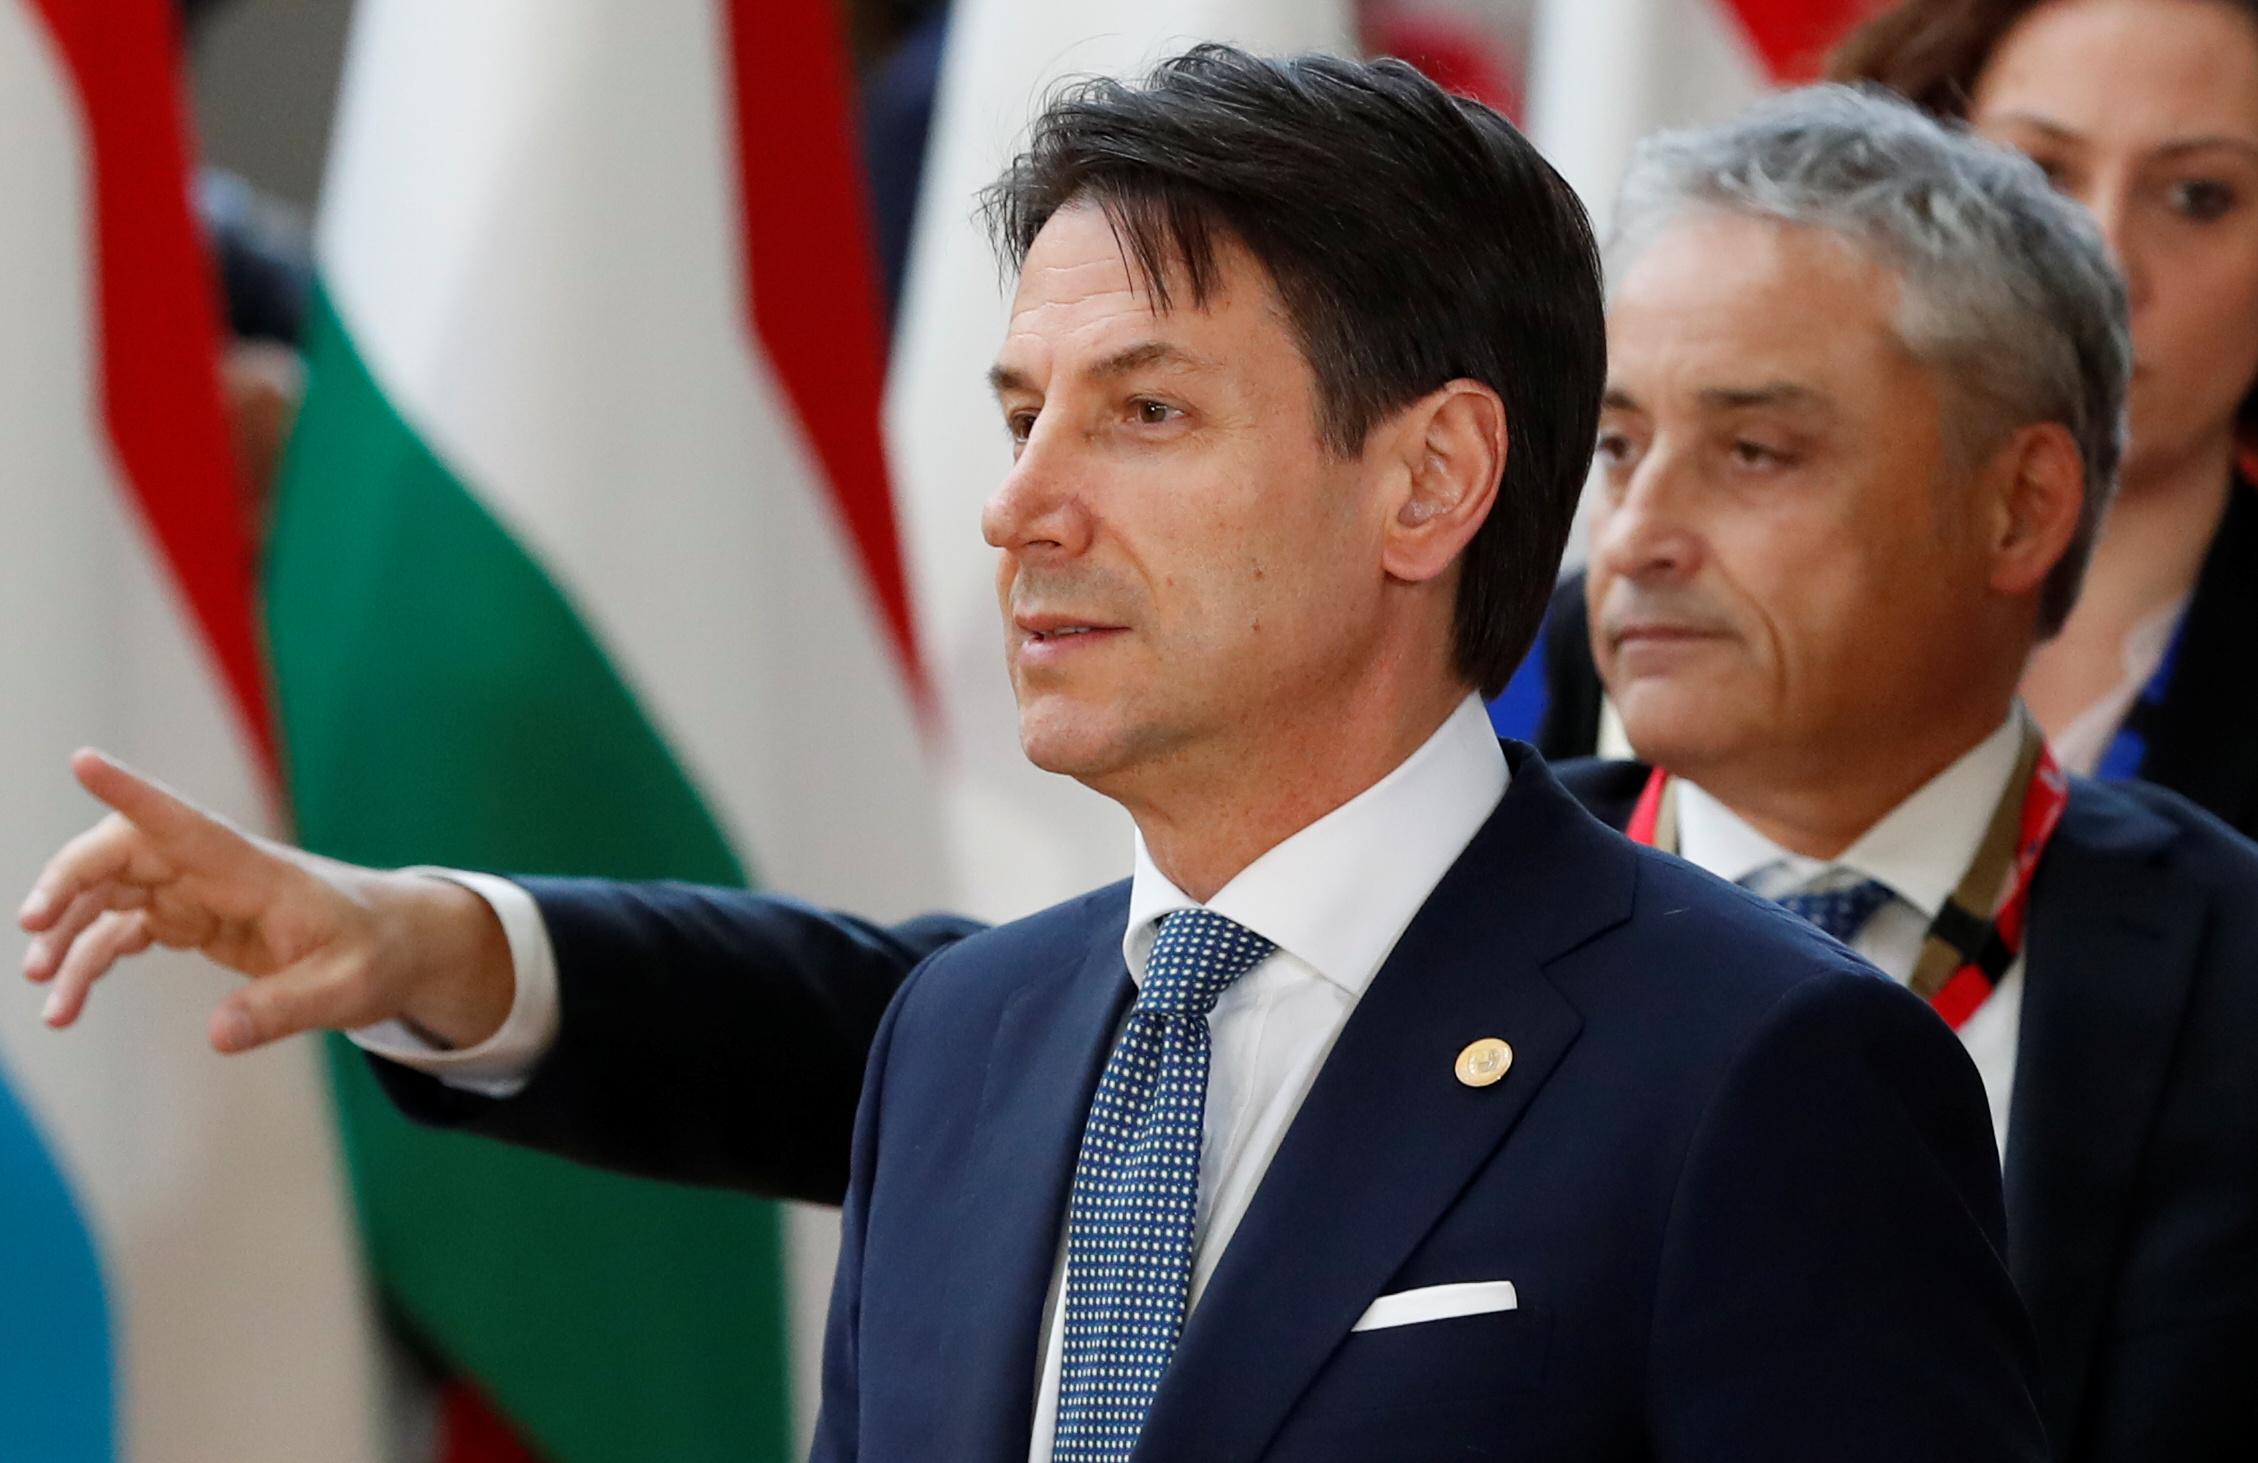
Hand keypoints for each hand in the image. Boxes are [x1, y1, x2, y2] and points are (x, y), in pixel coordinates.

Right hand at [18, 749, 514, 1053]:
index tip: (85, 760)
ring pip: (113, 893)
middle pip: (125, 852)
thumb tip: (217, 1036)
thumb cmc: (380, 953)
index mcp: (255, 871)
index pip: (186, 822)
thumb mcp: (347, 989)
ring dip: (69, 932)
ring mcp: (201, 894)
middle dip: (70, 881)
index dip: (134, 793)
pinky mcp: (195, 920)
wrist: (399, 945)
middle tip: (33, 929)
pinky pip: (124, 930)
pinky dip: (91, 960)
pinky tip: (69, 1003)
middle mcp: (218, 872)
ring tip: (45, 991)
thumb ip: (284, 1009)